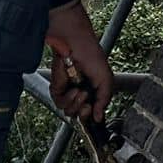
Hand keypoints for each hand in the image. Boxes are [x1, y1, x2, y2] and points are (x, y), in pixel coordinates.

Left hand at [46, 1, 110, 122]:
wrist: (73, 44)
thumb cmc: (90, 55)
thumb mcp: (106, 78)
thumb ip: (104, 99)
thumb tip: (99, 117)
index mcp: (94, 90)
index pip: (92, 112)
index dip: (92, 117)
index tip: (94, 115)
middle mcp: (80, 92)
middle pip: (80, 116)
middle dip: (84, 111)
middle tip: (86, 102)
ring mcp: (68, 91)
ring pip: (69, 112)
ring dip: (76, 103)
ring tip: (80, 90)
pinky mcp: (56, 88)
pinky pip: (59, 102)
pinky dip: (66, 97)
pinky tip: (72, 87)